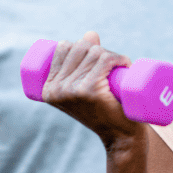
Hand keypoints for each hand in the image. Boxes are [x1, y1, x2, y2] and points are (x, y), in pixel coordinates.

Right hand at [41, 32, 143, 146]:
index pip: (62, 48)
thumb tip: (91, 34)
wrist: (120, 138)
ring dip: (112, 55)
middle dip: (99, 49)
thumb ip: (84, 61)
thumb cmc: (104, 110)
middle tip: (113, 66)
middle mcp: (55, 89)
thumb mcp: (86, 87)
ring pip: (95, 53)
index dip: (82, 45)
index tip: (97, 58)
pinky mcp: (89, 90)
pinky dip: (118, 58)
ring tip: (121, 68)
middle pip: (80, 48)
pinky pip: (104, 60)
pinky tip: (125, 64)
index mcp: (47, 89)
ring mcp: (71, 90)